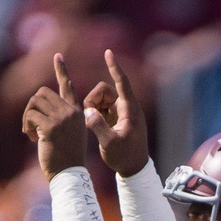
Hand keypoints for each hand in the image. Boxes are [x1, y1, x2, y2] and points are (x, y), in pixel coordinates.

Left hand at [21, 55, 86, 178]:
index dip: (61, 70)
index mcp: (77, 112)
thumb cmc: (66, 159)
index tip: (57, 56)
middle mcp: (71, 112)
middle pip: (42, 93)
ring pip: (35, 102)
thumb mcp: (67, 134)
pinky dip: (27, 125)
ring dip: (28, 116)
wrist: (69, 175)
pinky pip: (31, 115)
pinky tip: (33, 138)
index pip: (68, 86)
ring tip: (31, 132)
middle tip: (30, 125)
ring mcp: (62, 118)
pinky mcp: (51, 126)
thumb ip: (59, 118)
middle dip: (32, 107)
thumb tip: (39, 107)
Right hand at [82, 49, 148, 177]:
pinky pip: (100, 107)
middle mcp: (126, 107)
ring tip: (92, 126)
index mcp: (129, 110)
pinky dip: (94, 114)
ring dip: (92, 108)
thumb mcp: (110, 145)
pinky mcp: (115, 118)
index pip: (122, 83)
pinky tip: (95, 127)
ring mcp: (120, 112)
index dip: (114, 67)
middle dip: (93, 101)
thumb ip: (98, 127)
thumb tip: (87, 112)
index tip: (108, 52)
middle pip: (104, 91)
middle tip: (90, 119)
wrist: (133, 168)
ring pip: (100, 99)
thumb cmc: (125, 157)